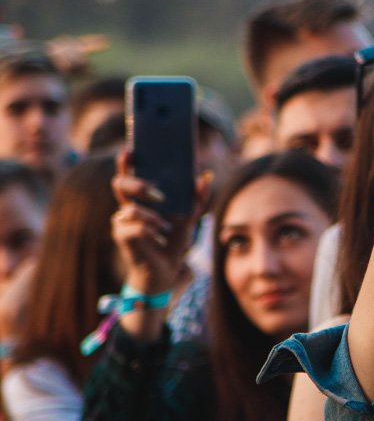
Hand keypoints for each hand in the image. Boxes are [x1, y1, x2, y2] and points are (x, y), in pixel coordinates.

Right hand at [110, 149, 209, 294]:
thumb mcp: (190, 218)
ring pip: (129, 209)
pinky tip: (160, 239)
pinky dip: (151, 233)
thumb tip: (206, 176)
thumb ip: (196, 198)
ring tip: (165, 228)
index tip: (131, 150)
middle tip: (160, 195)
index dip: (126, 160)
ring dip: (152, 218)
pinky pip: (134, 228)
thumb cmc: (173, 240)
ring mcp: (122, 221)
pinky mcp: (121, 236)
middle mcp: (128, 206)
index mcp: (142, 198)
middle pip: (119, 184)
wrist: (166, 270)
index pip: (129, 173)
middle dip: (138, 185)